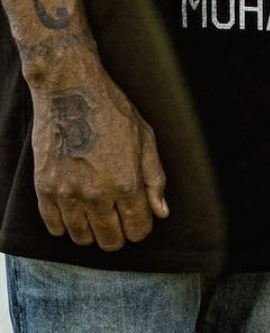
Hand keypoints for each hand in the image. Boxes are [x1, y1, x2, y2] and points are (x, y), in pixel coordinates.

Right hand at [30, 59, 167, 250]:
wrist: (72, 93)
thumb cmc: (113, 112)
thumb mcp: (146, 139)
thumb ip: (155, 179)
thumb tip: (161, 212)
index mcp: (126, 182)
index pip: (137, 228)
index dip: (141, 228)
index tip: (139, 221)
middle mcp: (97, 194)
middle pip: (109, 239)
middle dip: (119, 235)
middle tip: (119, 222)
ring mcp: (67, 194)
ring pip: (81, 238)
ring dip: (92, 232)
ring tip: (97, 217)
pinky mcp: (44, 189)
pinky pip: (54, 226)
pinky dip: (65, 226)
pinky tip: (74, 213)